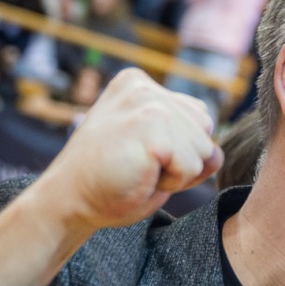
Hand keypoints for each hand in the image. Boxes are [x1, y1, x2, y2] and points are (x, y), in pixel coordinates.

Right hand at [19, 67, 220, 234]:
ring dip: (176, 174)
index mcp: (140, 85)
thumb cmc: (110, 182)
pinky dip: (171, 182)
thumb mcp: (155, 153)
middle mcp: (144, 86)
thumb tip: (216, 153)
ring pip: (202, 150)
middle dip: (181, 161)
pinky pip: (192, 165)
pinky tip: (139, 175)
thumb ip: (188, 142)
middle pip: (204, 131)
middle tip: (137, 167)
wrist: (68, 201)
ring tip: (137, 170)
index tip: (140, 157)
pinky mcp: (152, 124)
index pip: (197, 118)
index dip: (179, 151)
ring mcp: (148, 101)